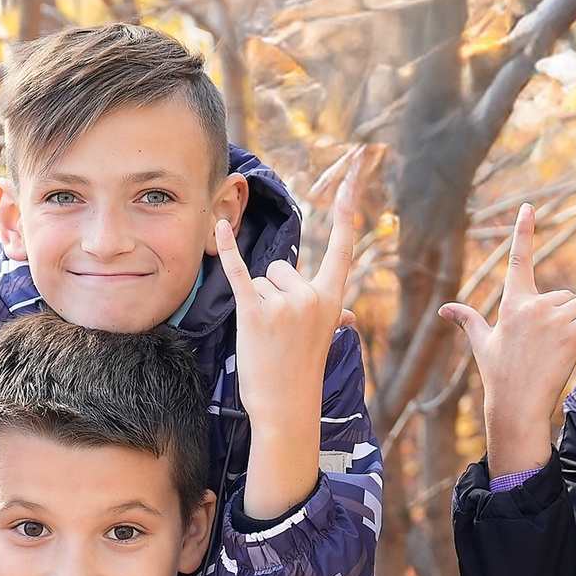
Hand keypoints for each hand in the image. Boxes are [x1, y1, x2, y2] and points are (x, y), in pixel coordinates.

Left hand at [224, 148, 369, 520]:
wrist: (287, 409)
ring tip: (266, 338)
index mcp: (332, 297)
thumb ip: (330, 314)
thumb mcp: (324, 339)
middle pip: (282, 266)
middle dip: (273, 293)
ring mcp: (285, 304)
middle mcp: (313, 295)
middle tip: (280, 333)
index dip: (348, 203)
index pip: (343, 243)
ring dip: (256, 304)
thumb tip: (343, 314)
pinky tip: (218, 228)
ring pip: (260, 280)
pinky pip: (239, 273)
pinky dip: (227, 251)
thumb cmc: (301, 373)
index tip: (356, 165)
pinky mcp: (256, 313)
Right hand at [443, 204, 575, 477]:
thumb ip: (467, 320)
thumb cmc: (497, 374)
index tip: (528, 207)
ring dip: (575, 321)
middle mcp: (536, 306)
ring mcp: (558, 319)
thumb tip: (444, 310)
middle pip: (561, 294)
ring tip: (558, 351)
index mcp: (512, 304)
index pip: (517, 260)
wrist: (516, 405)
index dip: (523, 232)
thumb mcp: (481, 343)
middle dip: (559, 315)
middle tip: (544, 348)